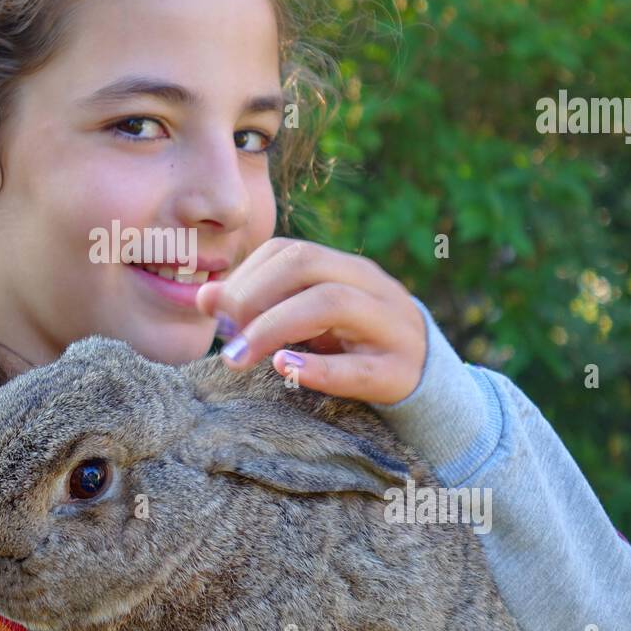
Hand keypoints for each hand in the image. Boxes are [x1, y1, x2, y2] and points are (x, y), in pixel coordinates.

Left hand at [194, 238, 426, 405]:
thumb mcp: (310, 319)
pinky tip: (284, 368)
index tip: (214, 309)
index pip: (289, 251)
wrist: (428, 380)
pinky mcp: (400, 372)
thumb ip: (262, 305)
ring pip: (333, 303)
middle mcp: (372, 287)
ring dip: (274, 327)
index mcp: (348, 269)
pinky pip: (358, 368)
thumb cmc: (354, 345)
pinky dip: (318, 368)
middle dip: (254, 296)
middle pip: (308, 265)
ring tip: (240, 354)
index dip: (245, 276)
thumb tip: (203, 296)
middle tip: (224, 333)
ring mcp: (391, 326)